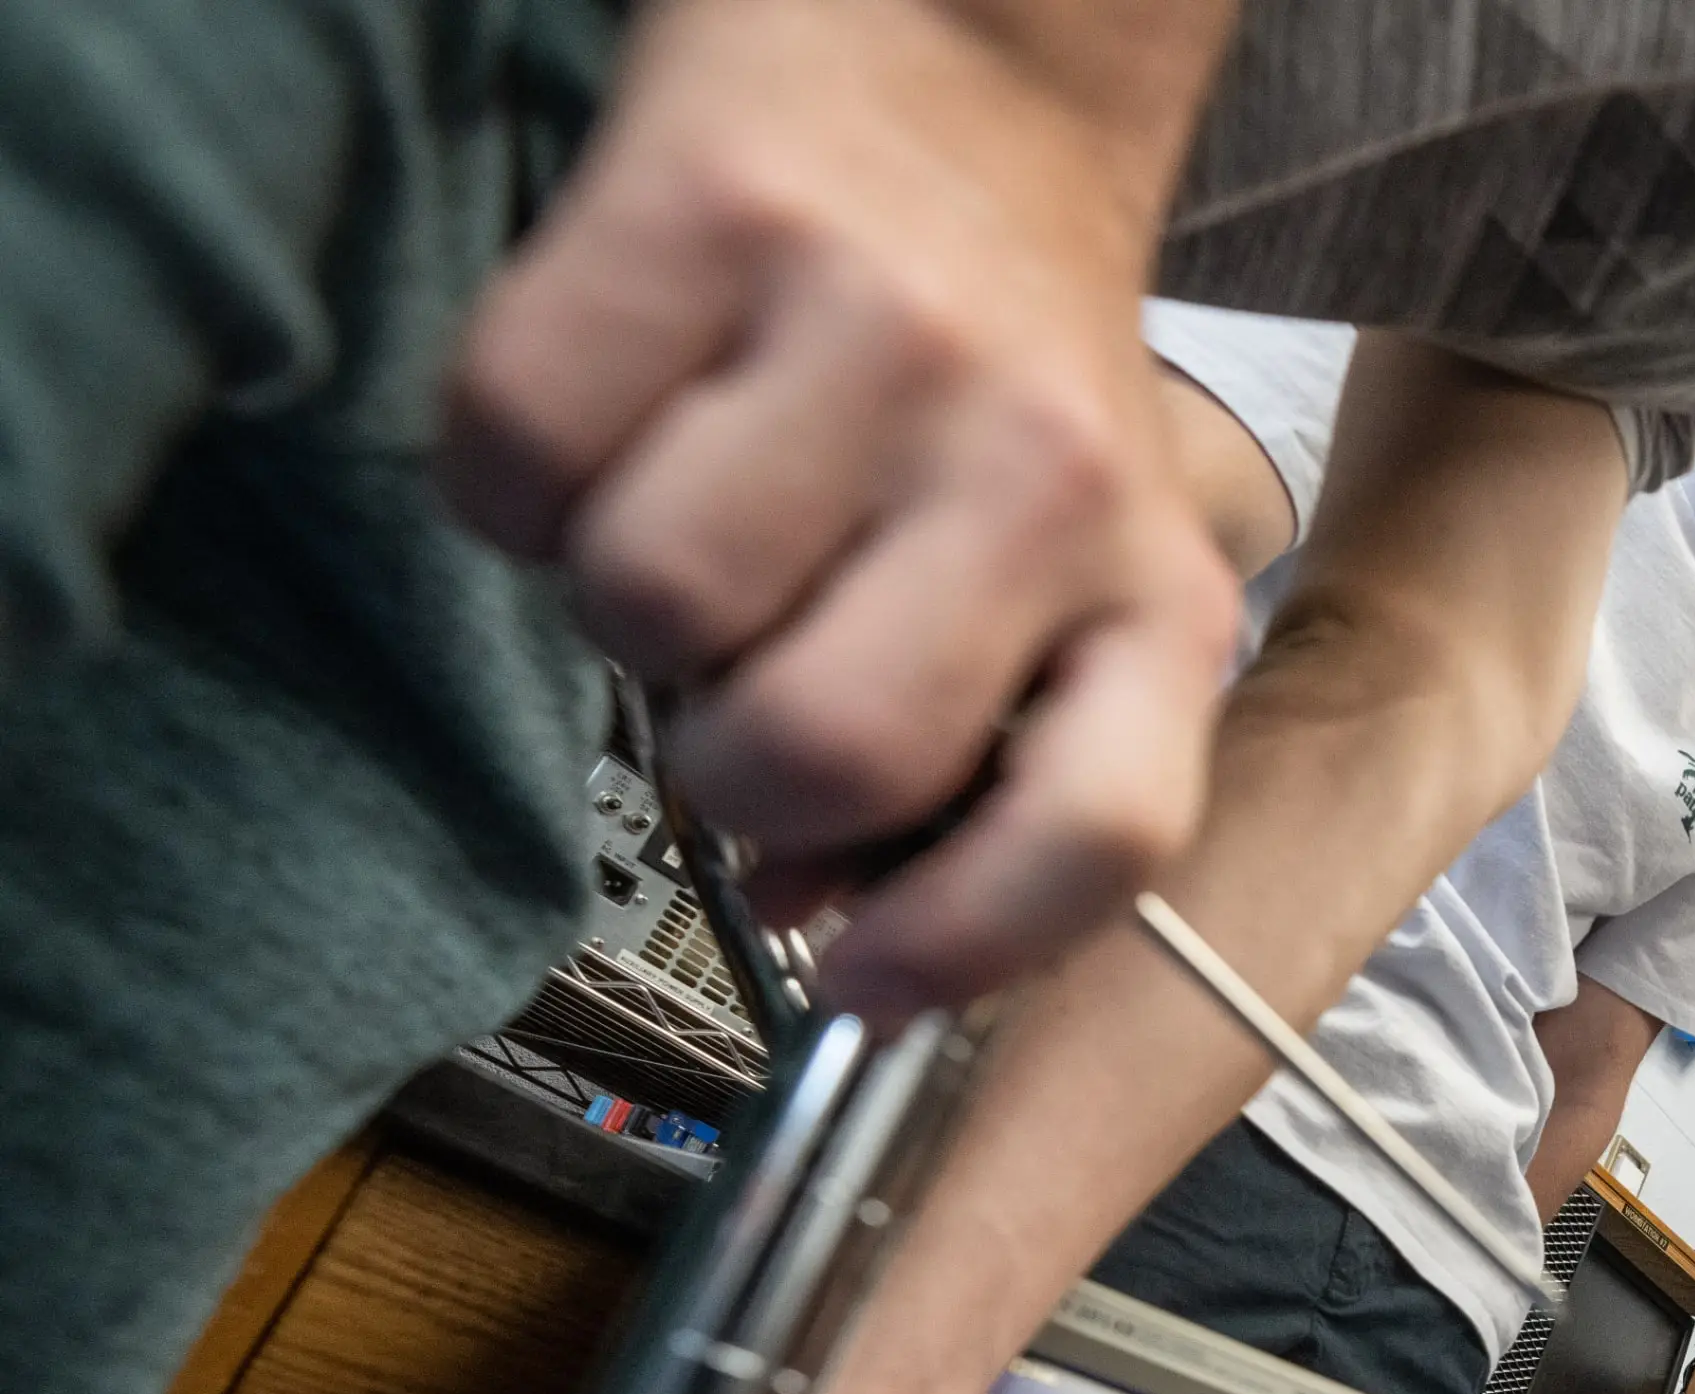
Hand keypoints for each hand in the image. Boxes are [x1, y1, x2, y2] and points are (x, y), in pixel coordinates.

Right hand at [439, 0, 1240, 1023]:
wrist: (962, 78)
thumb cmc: (995, 375)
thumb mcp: (1066, 584)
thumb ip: (981, 773)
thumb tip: (817, 919)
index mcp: (1156, 592)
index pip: (1098, 833)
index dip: (961, 945)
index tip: (852, 979)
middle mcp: (1046, 471)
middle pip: (817, 749)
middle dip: (731, 767)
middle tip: (741, 677)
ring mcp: (881, 338)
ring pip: (648, 605)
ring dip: (622, 601)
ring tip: (692, 506)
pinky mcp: (710, 217)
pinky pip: (520, 450)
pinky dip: (516, 477)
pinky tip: (606, 422)